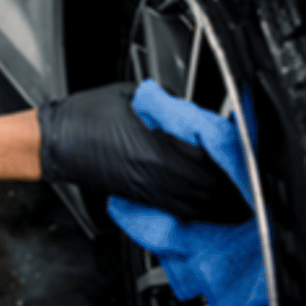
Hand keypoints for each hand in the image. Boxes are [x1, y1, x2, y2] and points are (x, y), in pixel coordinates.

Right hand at [38, 82, 249, 223]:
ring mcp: (147, 191)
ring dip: (220, 205)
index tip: (244, 155)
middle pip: (207, 192)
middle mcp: (154, 177)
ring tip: (238, 200)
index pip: (207, 164)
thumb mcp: (129, 95)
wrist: (55, 142)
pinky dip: (199, 208)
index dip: (231, 163)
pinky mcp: (140, 197)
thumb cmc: (84, 117)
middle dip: (233, 191)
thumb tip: (188, 109)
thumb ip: (165, 103)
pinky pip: (178, 209)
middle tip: (251, 183)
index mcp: (155, 151)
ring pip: (196, 207)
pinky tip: (208, 204)